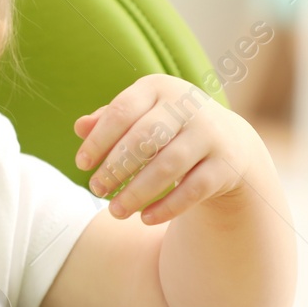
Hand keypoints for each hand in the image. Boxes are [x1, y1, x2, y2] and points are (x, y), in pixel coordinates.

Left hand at [71, 73, 259, 223]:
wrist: (228, 140)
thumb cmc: (168, 127)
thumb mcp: (140, 115)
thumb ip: (109, 120)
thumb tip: (79, 127)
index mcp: (159, 87)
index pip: (121, 111)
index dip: (98, 140)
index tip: (82, 165)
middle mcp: (188, 106)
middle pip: (143, 138)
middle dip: (115, 168)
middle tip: (96, 190)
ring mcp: (210, 135)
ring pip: (168, 166)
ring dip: (137, 193)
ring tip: (115, 211)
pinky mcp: (226, 164)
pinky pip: (193, 190)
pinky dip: (167, 207)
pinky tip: (145, 219)